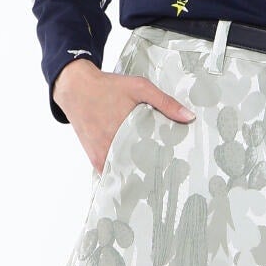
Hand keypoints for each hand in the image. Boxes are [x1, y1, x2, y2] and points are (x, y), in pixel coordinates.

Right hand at [53, 57, 195, 174]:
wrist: (76, 88)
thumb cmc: (108, 86)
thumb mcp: (140, 87)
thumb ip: (165, 102)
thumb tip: (190, 118)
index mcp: (126, 133)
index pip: (151, 159)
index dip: (164, 166)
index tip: (176, 170)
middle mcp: (112, 148)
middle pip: (138, 169)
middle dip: (153, 173)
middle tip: (169, 176)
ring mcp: (101, 155)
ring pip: (124, 173)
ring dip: (137, 175)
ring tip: (154, 178)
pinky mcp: (94, 157)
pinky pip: (110, 172)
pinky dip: (121, 173)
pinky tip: (133, 174)